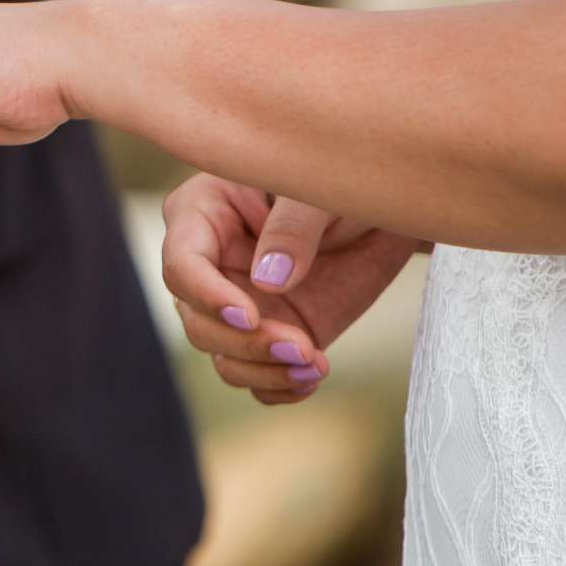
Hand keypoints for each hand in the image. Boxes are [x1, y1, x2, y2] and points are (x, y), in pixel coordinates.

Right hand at [159, 175, 423, 404]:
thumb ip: (294, 226)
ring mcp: (235, 303)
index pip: (182, 263)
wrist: (382, 207)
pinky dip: (279, 386)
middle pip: (196, 320)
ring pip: (221, 355)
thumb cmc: (342, 178)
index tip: (250, 316)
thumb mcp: (321, 189)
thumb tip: (267, 281)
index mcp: (203, 213)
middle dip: (246, 342)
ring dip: (264, 370)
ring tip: (314, 366)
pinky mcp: (266, 334)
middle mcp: (209, 264)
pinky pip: (254, 376)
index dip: (207, 295)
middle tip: (301, 346)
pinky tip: (311, 378)